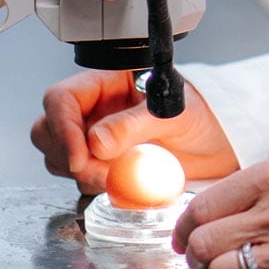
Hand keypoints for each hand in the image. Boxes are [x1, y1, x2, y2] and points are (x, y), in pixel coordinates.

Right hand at [30, 70, 238, 193]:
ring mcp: (96, 138)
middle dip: (68, 155)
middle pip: (49, 129)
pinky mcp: (102, 165)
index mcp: (109, 82)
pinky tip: (118, 184)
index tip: (80, 156)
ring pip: (58, 157)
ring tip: (116, 176)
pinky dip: (90, 186)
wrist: (219, 143)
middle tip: (100, 172)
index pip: (61, 98)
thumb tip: (97, 141)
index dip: (62, 127)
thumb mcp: (174, 114)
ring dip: (79, 173)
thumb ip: (135, 124)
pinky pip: (78, 178)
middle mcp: (96, 109)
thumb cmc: (202, 114)